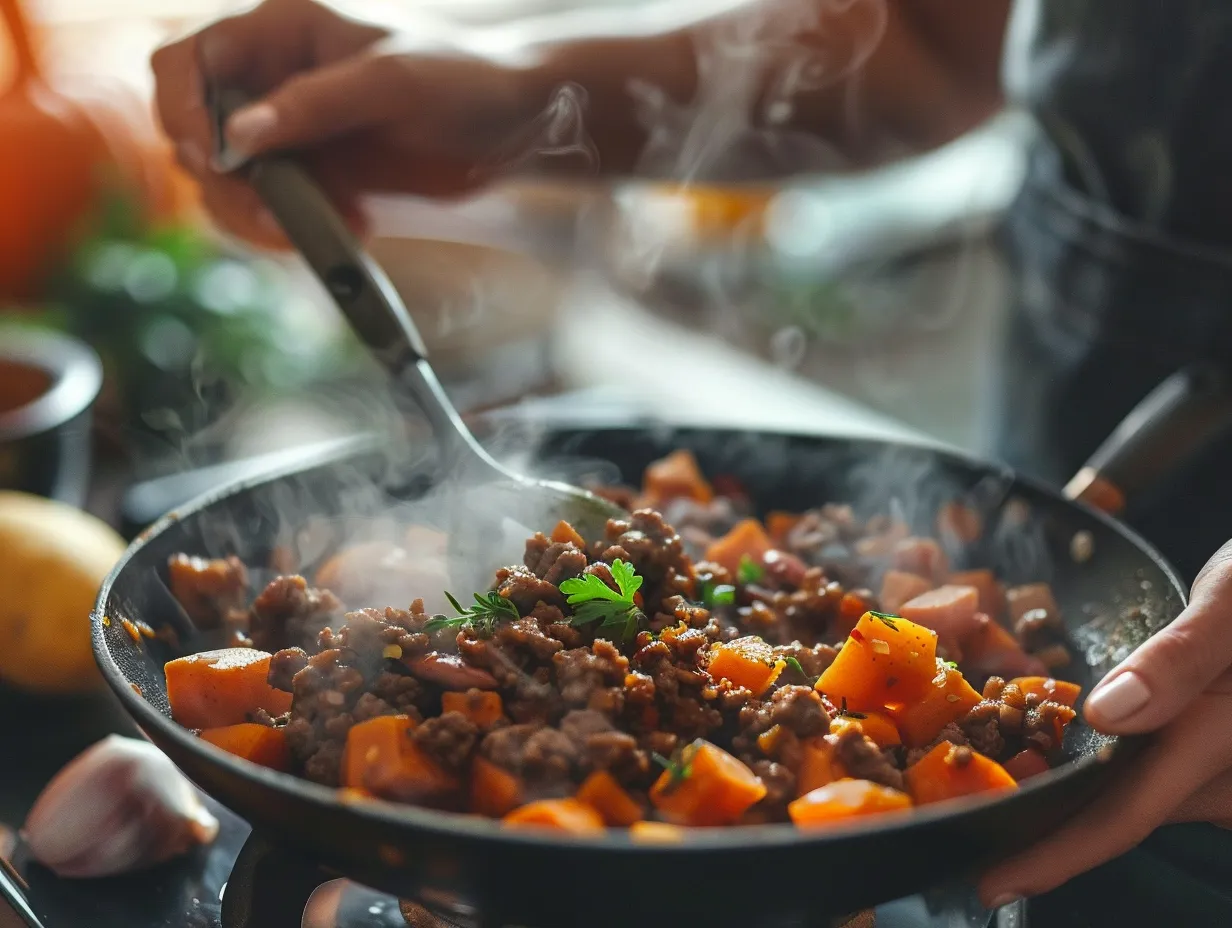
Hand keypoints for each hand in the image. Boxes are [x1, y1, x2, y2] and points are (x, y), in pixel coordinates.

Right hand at [151, 0, 535, 245]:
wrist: (515, 121)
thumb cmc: (461, 75)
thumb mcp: (392, 81)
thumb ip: (315, 104)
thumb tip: (240, 135)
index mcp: (279, 31)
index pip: (187, 63)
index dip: (181, 111)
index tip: (217, 160)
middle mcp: (273, 81)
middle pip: (195, 134)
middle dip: (226, 181)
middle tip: (277, 214)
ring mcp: (292, 134)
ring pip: (230, 184)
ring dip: (264, 215)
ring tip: (338, 223)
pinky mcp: (316, 179)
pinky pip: (276, 212)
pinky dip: (298, 230)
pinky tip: (352, 226)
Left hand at [979, 542, 1231, 907]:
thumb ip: (1180, 659)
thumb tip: (1110, 713)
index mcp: (1215, 744)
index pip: (1123, 819)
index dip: (1055, 856)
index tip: (992, 882)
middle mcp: (1216, 777)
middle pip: (1114, 818)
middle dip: (1042, 836)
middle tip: (963, 840)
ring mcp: (1212, 771)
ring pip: (1124, 799)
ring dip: (1063, 805)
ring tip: (986, 803)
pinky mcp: (1204, 756)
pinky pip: (1139, 776)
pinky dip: (1087, 775)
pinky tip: (1040, 763)